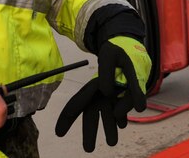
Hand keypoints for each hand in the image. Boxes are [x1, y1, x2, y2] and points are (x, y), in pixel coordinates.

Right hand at [55, 37, 151, 151]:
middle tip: (88, 150)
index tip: (58, 133)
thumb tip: (128, 112)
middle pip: (91, 113)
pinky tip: (122, 125)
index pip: (78, 104)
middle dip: (90, 131)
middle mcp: (100, 91)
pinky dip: (120, 117)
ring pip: (107, 113)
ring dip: (108, 127)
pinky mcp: (122, 91)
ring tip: (112, 143)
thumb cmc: (120, 50)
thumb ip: (130, 89)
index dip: (67, 118)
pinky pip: (119, 108)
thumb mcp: (121, 62)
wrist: (128, 42)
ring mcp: (111, 92)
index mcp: (94, 85)